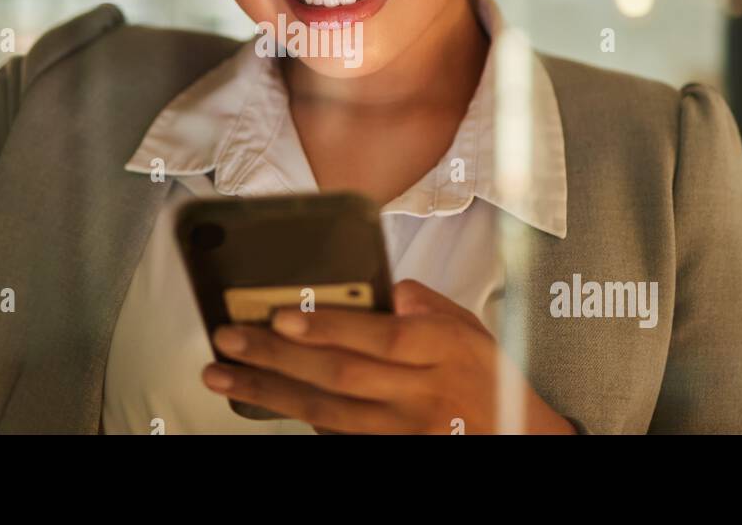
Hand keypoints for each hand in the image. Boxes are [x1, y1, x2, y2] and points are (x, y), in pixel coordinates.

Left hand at [201, 279, 577, 433]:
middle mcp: (423, 392)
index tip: (282, 315)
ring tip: (223, 372)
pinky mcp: (392, 450)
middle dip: (278, 356)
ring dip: (269, 391)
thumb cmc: (487, 376)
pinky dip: (297, 417)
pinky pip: (336, 435)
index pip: (380, 337)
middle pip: (341, 375)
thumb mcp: (468, 326)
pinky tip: (262, 399)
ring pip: (327, 411)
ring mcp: (405, 430)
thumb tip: (381, 290)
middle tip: (230, 338)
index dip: (329, 327)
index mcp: (443, 348)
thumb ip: (422, 303)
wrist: (519, 438)